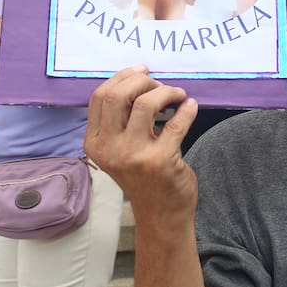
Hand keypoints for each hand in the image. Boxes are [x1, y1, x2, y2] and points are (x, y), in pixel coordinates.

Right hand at [85, 66, 199, 222]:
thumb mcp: (119, 148)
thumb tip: (138, 76)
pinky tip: (191, 106)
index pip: (100, 97)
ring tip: (177, 95)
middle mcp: (109, 149)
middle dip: (143, 80)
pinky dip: (187, 109)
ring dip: (166, 91)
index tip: (142, 71)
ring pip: (145, 103)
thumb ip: (120, 118)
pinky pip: (176, 123)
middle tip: (160, 84)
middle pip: (118, 95)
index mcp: (95, 143)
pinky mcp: (160, 160)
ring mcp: (134, 156)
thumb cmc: (142, 174)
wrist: (161, 214)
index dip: (122, 77)